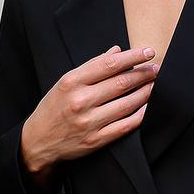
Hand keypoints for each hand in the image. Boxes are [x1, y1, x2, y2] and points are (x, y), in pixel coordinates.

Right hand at [20, 44, 159, 173]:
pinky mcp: (95, 140)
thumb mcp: (65, 82)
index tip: (148, 52)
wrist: (37, 141)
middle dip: (143, 74)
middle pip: (121, 83)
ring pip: (126, 104)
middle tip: (156, 69)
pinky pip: (125, 125)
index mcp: (72, 82)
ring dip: (145, 92)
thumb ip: (92, 66)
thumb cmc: (53, 108)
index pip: (109, 64)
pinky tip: (148, 106)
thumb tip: (117, 51)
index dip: (133, 57)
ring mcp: (88, 122)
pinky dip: (140, 115)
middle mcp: (80, 101)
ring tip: (155, 84)